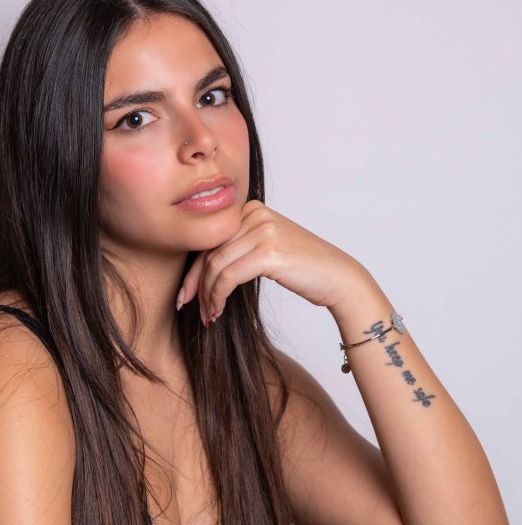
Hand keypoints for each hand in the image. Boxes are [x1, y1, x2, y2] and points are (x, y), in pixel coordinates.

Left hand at [177, 200, 366, 323]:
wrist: (339, 279)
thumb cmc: (304, 269)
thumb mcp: (266, 250)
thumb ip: (238, 249)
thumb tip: (201, 271)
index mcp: (252, 209)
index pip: (210, 239)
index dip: (194, 269)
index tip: (184, 294)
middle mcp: (256, 214)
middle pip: (209, 251)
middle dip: (196, 284)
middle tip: (189, 308)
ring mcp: (263, 230)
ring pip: (216, 266)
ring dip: (208, 296)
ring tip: (208, 316)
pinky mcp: (268, 251)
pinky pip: (228, 277)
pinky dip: (218, 297)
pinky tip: (218, 312)